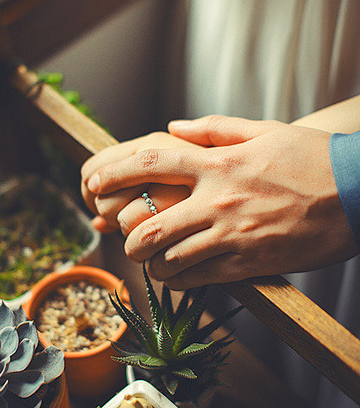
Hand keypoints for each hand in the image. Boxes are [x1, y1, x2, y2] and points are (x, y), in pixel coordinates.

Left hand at [85, 115, 357, 287]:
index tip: (94, 184)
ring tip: (154, 261)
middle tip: (128, 238)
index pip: (149, 163)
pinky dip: (179, 281)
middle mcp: (217, 201)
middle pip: (149, 225)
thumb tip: (173, 126)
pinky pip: (199, 280)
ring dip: (154, 264)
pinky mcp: (249, 264)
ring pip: (169, 260)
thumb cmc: (313, 159)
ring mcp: (232, 235)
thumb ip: (214, 129)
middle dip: (129, 237)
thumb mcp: (265, 131)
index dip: (113, 173)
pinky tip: (179, 276)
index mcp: (218, 164)